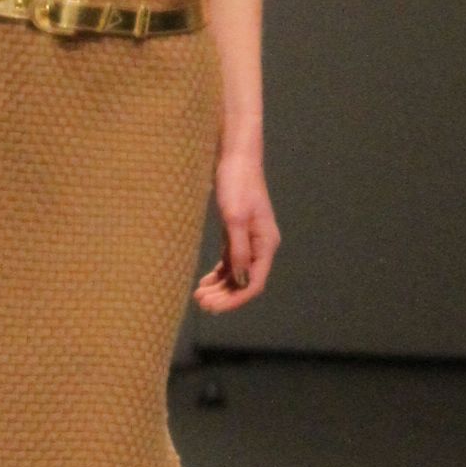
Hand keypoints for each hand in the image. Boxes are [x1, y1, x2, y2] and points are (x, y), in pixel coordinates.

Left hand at [193, 150, 278, 310]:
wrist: (235, 159)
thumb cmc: (237, 184)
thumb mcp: (235, 218)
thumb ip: (238, 251)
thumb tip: (240, 281)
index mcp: (266, 244)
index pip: (253, 283)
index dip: (235, 299)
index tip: (213, 307)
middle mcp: (261, 246)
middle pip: (244, 282)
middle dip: (224, 296)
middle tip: (200, 303)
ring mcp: (249, 241)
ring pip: (236, 275)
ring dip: (220, 288)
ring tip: (199, 296)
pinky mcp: (237, 235)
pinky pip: (230, 263)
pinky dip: (218, 275)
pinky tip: (204, 283)